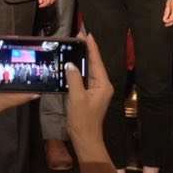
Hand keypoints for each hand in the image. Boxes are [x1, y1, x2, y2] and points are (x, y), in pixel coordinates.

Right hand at [62, 31, 113, 153]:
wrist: (85, 139)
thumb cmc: (83, 120)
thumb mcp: (77, 98)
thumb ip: (74, 79)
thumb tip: (70, 63)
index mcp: (103, 84)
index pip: (96, 61)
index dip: (91, 46)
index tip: (86, 33)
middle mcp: (102, 85)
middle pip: (94, 63)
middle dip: (86, 49)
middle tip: (77, 35)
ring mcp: (96, 90)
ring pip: (89, 70)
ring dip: (82, 58)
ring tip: (73, 45)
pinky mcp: (89, 95)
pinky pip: (84, 78)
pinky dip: (78, 69)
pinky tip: (71, 64)